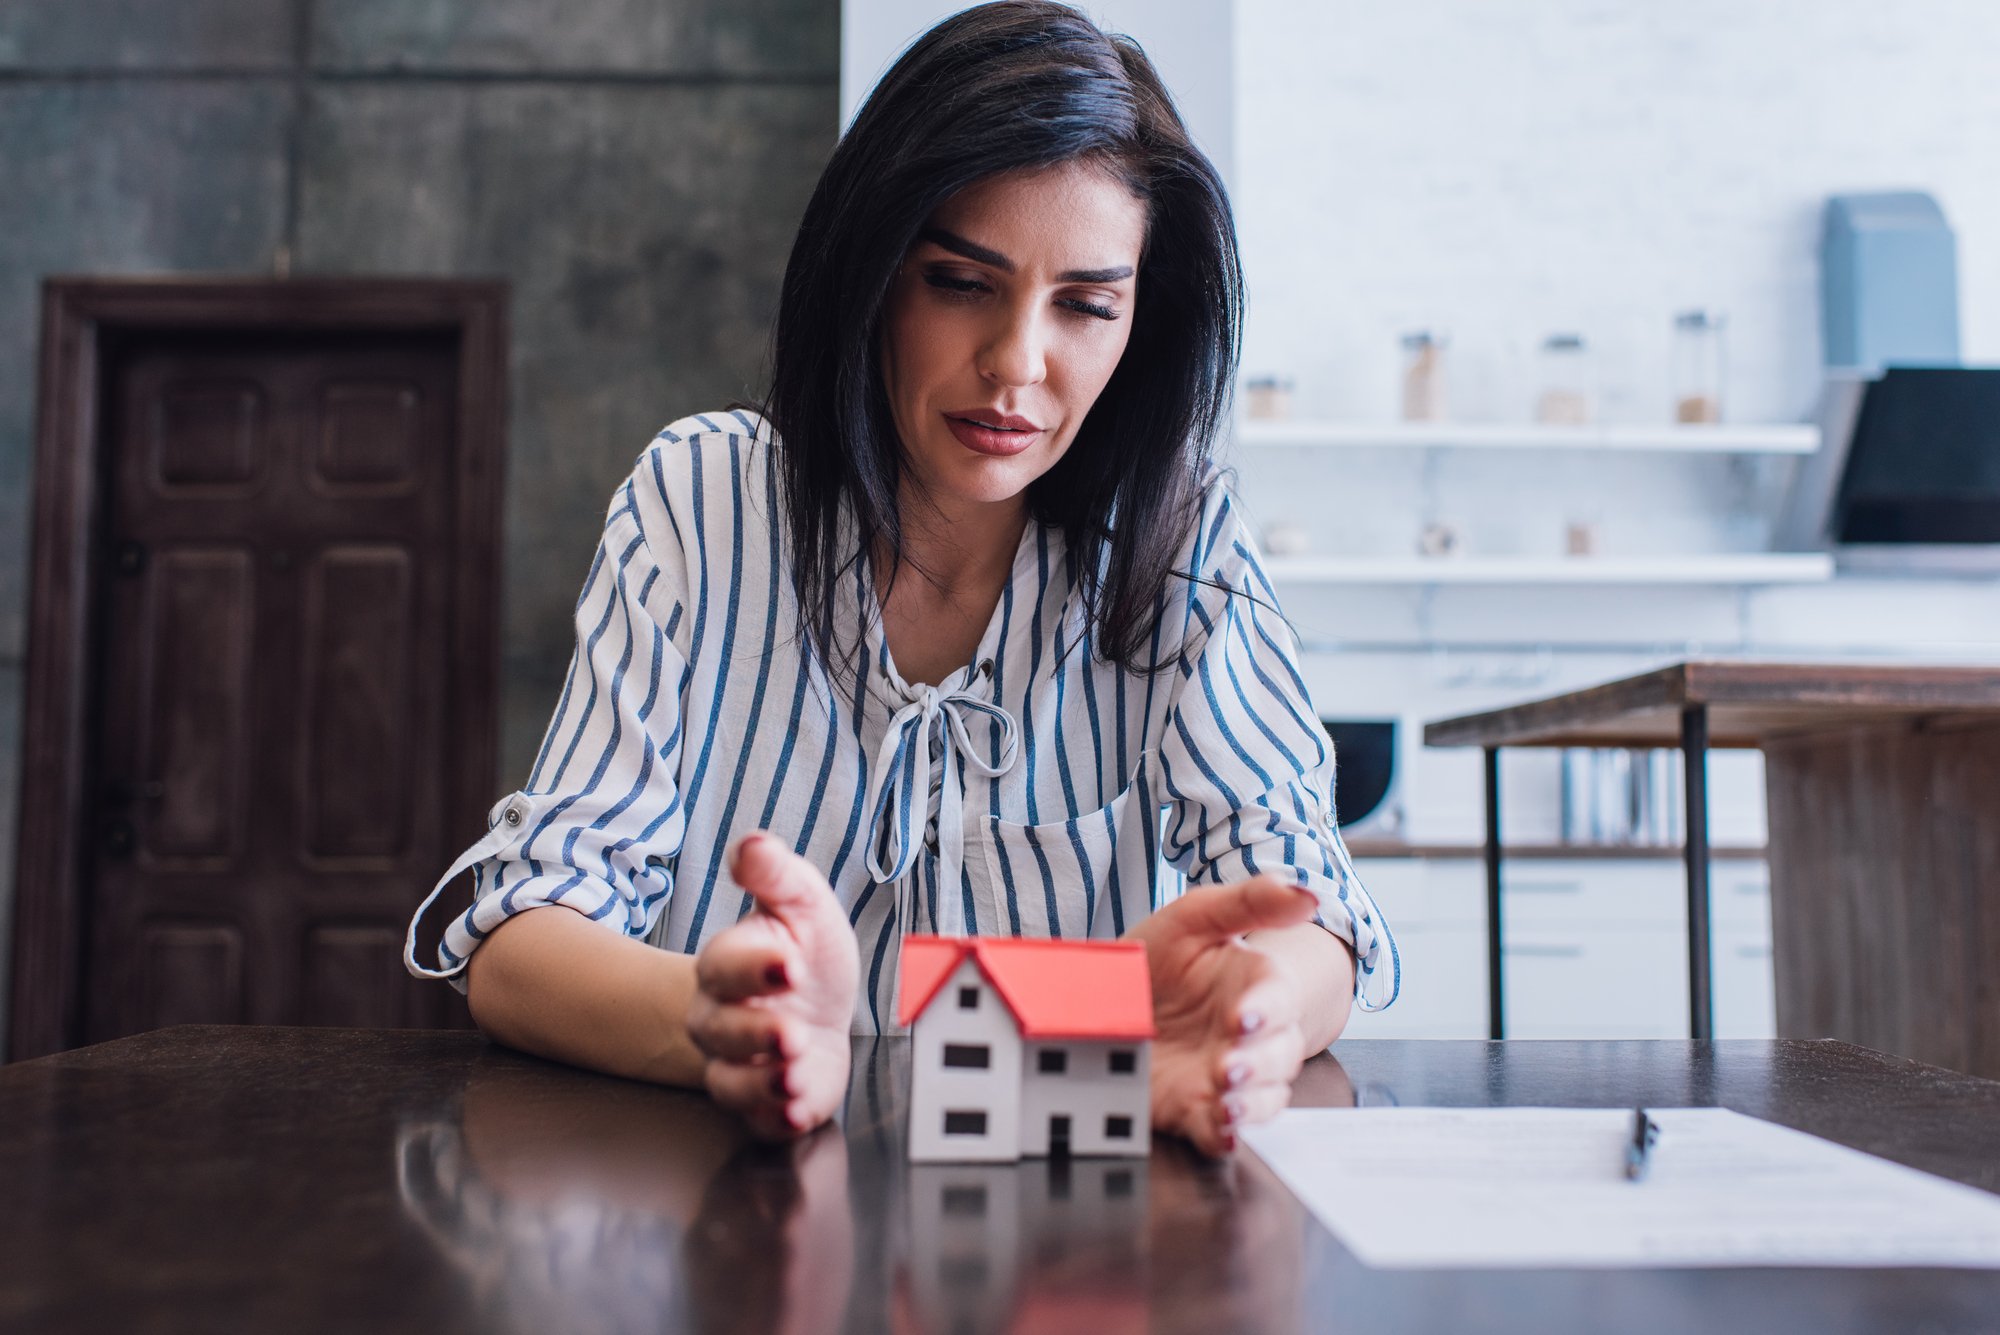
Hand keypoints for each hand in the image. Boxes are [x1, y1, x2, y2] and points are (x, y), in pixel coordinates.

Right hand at [688, 832, 859, 1139]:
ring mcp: (740, 1064)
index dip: (752, 966)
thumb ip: (777, 875)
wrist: (819, 1006)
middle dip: (754, 1033)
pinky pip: (759, 1118)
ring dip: (762, 1082)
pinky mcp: (765, 1103)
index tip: (790, 963)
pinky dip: (777, 1117)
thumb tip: (752, 843)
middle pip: (719, 1030)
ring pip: (731, 1081)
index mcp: (728, 964)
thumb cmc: (805, 951)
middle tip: (791, 1031)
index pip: (724, 964)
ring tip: (794, 1074)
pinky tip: (798, 1108)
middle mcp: (721, 1019)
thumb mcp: (802, 903)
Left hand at [1126, 874, 1318, 1155]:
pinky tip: (1222, 1134)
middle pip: (1276, 1054)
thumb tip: (1309, 893)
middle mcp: (1250, 1037)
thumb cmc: (1169, 958)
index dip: (1266, 1008)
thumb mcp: (1196, 918)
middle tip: (1230, 1065)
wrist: (1125, 999)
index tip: (1246, 1014)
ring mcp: (1226, 1076)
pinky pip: (1219, 1129)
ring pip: (1260, 1096)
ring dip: (1249, 1103)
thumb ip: (1250, 903)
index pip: (1275, 997)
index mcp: (1255, 986)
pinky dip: (1224, 1135)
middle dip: (1257, 1062)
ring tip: (1228, 1104)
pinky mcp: (1196, 1109)